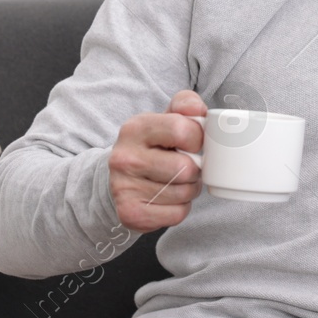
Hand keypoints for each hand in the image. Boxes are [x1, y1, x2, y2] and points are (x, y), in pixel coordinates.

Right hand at [107, 89, 205, 231]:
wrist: (119, 178)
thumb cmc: (153, 145)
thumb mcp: (166, 117)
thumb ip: (186, 104)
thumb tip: (198, 109)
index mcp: (135, 128)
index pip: (183, 130)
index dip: (197, 139)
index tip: (192, 143)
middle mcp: (124, 157)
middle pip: (185, 168)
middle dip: (195, 169)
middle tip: (187, 167)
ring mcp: (124, 187)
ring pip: (184, 193)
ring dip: (189, 189)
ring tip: (177, 182)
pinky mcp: (130, 213)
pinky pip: (176, 214)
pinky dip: (180, 208)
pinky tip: (168, 198)